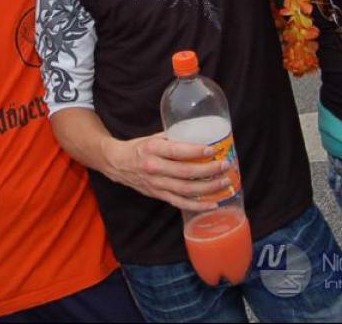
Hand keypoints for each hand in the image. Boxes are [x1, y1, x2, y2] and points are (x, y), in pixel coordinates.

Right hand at [103, 132, 231, 211]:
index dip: (196, 152)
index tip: (213, 150)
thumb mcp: (152, 138)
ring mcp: (156, 184)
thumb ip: (173, 138)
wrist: (117, 163)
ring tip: (224, 182)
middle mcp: (154, 168)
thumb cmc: (138, 148)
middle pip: (185, 172)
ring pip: (186, 189)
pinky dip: (198, 205)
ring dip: (208, 188)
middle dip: (209, 170)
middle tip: (225, 166)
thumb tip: (198, 135)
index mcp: (152, 149)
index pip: (177, 151)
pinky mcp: (158, 195)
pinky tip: (213, 203)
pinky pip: (180, 203)